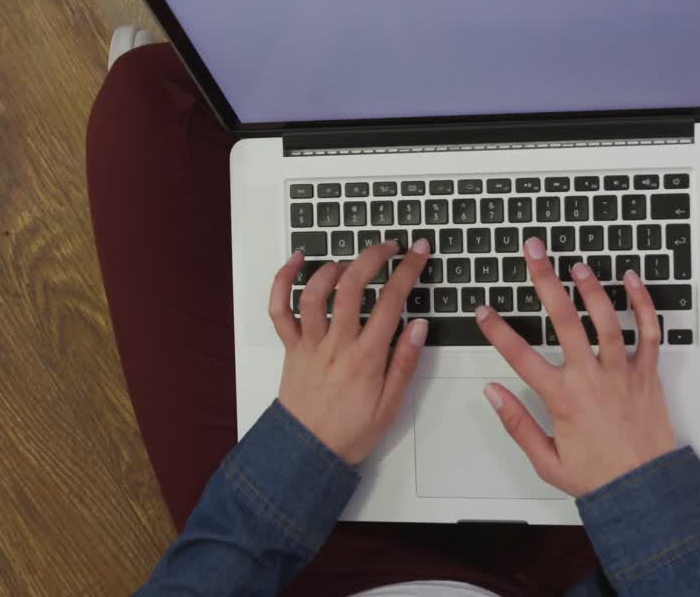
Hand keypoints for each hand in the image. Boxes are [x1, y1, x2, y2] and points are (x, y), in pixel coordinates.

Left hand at [267, 238, 431, 464]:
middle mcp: (336, 344)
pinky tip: (297, 262)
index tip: (419, 252)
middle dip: (373, 257)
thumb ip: (405, 361)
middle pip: (351, 286)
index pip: (391, 301)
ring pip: (314, 293)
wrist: (307, 453)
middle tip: (390, 246)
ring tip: (351, 261)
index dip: (408, 270)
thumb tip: (420, 325)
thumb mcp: (392, 404)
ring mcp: (310, 343)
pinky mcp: (291, 347)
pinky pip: (280, 310)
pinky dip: (283, 281)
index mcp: (366, 357)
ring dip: (333, 267)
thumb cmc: (350, 432)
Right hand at [475, 237, 676, 496]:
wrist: (647, 488)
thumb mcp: (546, 460)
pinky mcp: (648, 373)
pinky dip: (642, 304)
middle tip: (535, 252)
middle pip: (563, 319)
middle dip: (546, 280)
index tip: (484, 311)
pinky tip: (633, 281)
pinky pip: (648, 332)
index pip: (520, 356)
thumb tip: (492, 393)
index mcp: (563, 398)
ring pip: (606, 319)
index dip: (497, 330)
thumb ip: (517, 423)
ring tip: (577, 264)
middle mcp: (591, 378)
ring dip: (591, 287)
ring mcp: (622, 372)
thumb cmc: (599, 477)